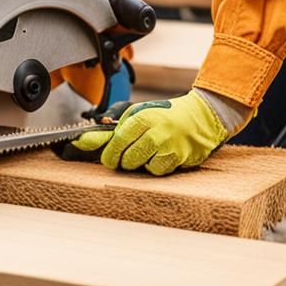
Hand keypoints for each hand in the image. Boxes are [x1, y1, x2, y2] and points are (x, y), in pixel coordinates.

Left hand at [59, 89, 252, 175]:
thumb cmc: (165, 115)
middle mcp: (154, 132)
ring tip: (148, 151)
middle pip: (127, 159)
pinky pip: (156, 171)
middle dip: (124, 160)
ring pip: (141, 167)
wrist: (200, 117)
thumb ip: (116, 127)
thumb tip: (85, 141)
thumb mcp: (140, 113)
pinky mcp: (178, 159)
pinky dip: (155, 167)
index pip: (117, 141)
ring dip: (140, 163)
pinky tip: (160, 156)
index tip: (108, 160)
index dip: (109, 154)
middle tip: (128, 155)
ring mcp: (167, 146)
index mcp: (142, 118)